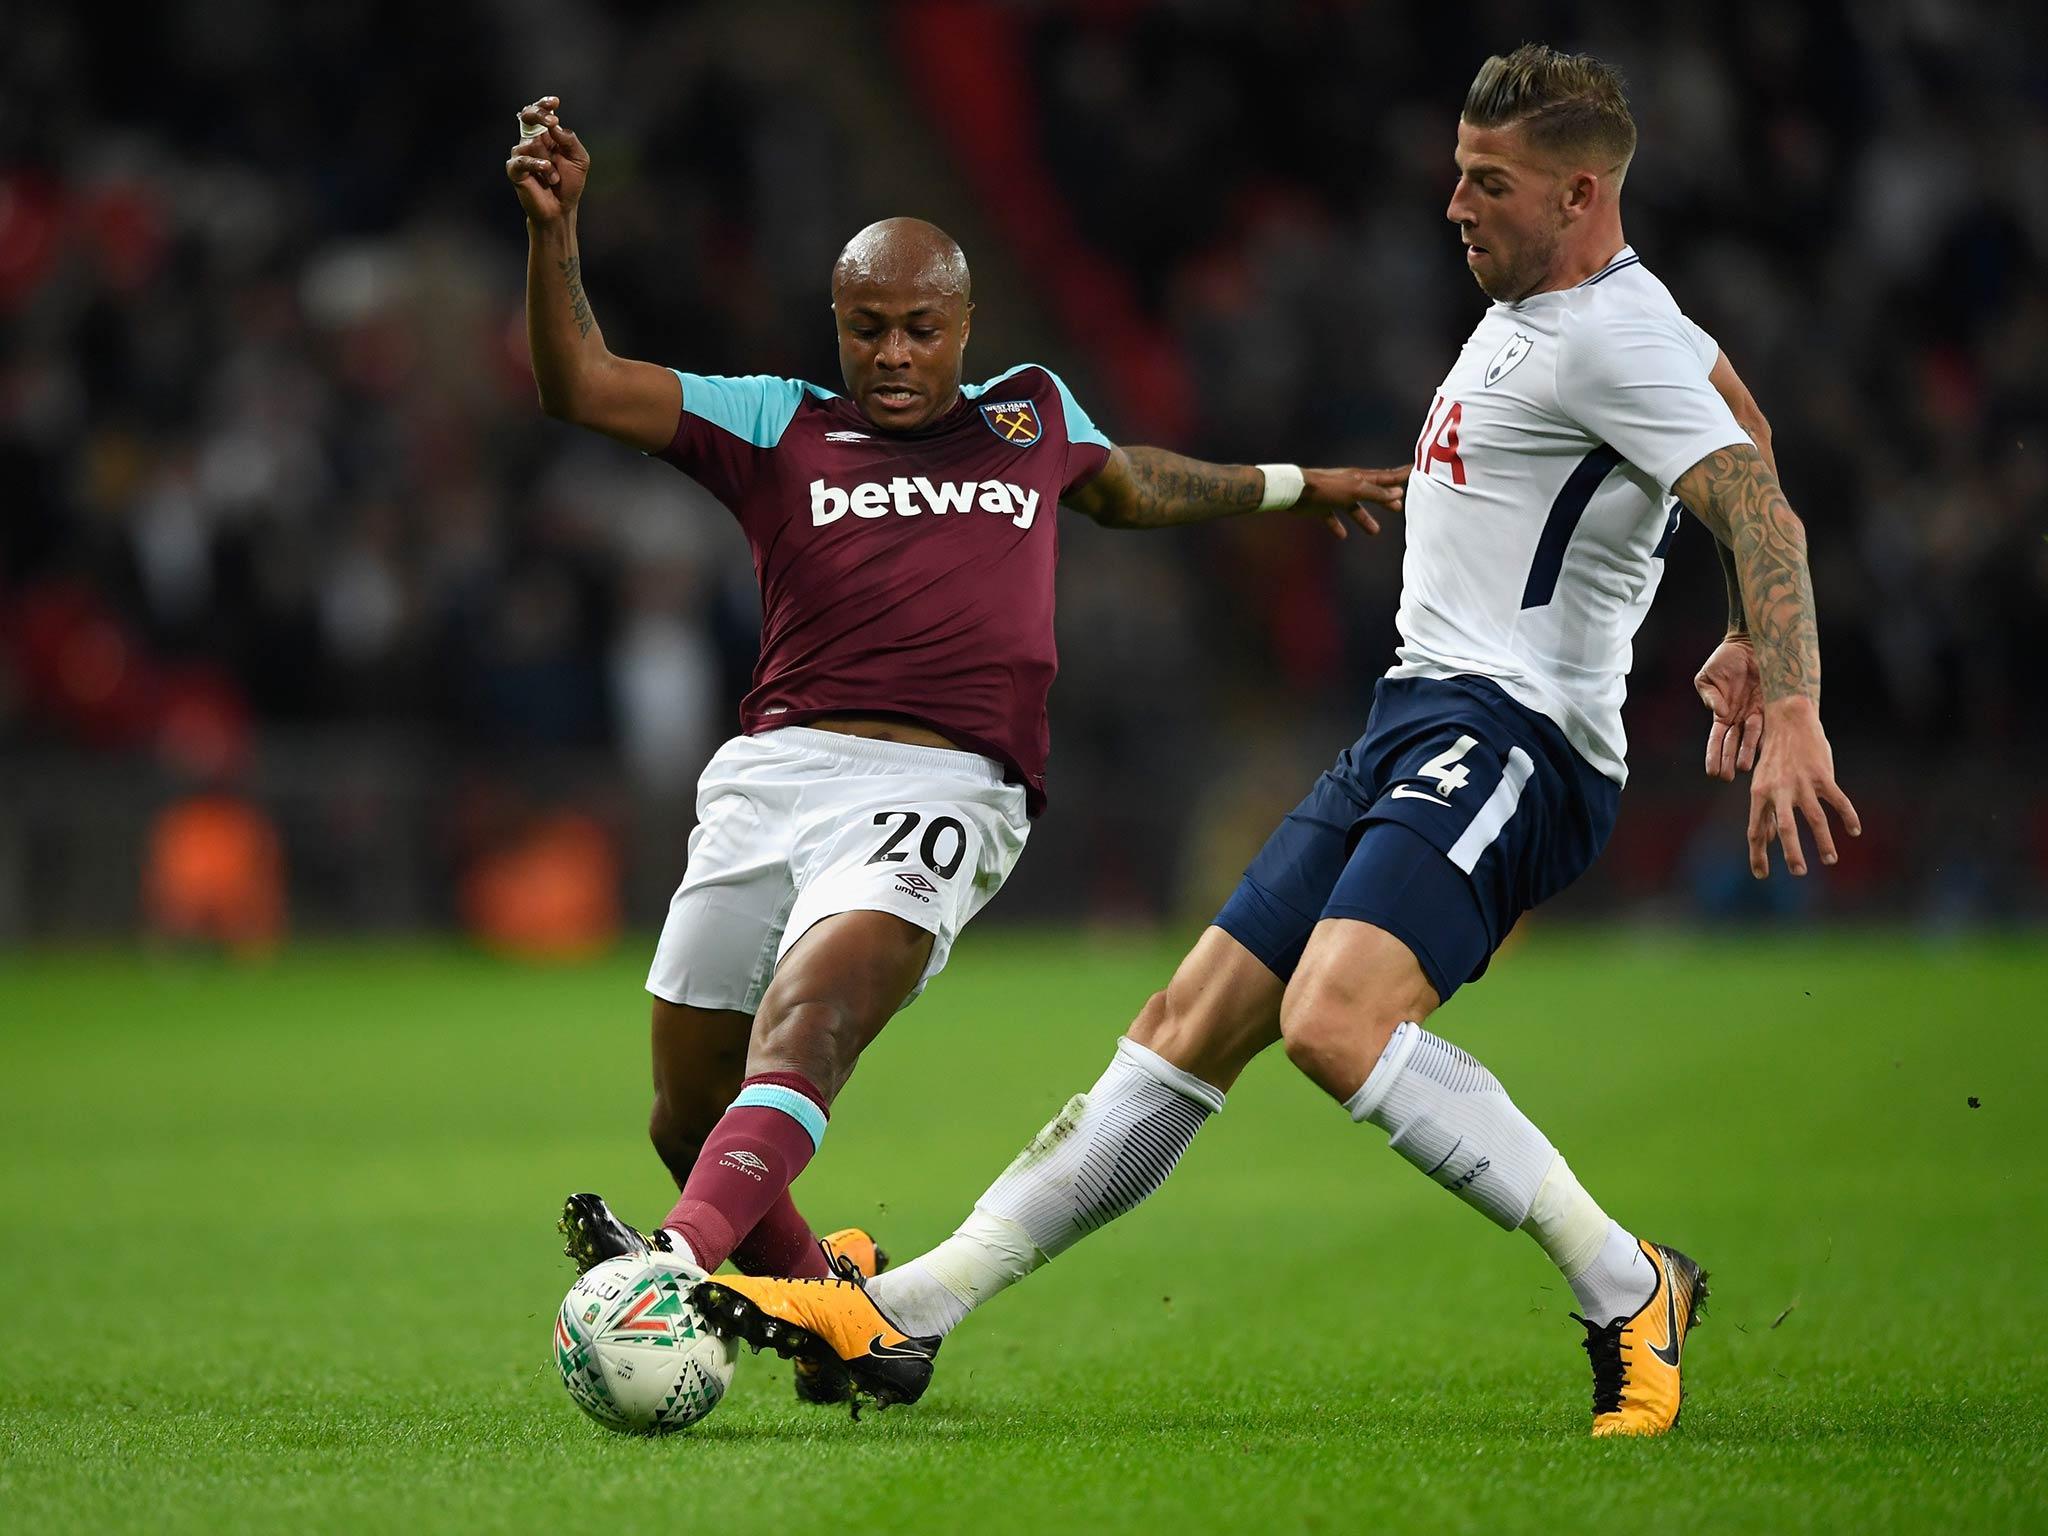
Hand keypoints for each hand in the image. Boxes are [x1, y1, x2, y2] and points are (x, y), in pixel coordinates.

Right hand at [506, 96, 589, 223]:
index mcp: (547, 136)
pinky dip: (536, 165)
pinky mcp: (514, 169)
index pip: (541, 113)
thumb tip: (555, 125)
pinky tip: (546, 171)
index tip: (555, 103)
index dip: (545, 105)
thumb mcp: (579, 159)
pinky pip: (522, 160)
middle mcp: (532, 141)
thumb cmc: (570, 183)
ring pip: (531, 142)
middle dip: (539, 114)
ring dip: (548, 161)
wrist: (561, 209)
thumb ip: (570, 140)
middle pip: (528, 116)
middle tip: (551, 122)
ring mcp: (521, 154)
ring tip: (554, 179)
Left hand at [1294, 466, 1406, 539]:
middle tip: (1398, 508)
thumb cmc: (1327, 488)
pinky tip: (1342, 535)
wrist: (1296, 491)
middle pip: (1372, 493)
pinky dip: (1338, 526)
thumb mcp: (1356, 491)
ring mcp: (1335, 496)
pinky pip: (1332, 517)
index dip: (1400, 475)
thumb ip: (1377, 493)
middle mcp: (1349, 485)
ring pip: (1354, 508)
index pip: (1385, 476)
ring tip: (1375, 531)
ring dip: (1365, 518)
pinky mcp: (1321, 507)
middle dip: (1385, 500)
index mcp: (1359, 478)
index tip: (1415, 470)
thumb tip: (1399, 493)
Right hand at [1694, 635, 1762, 780]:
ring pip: (1751, 738)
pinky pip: (1771, 723)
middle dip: (1729, 760)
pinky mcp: (1772, 705)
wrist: (1750, 643)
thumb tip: (1719, 713)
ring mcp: (1756, 712)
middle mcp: (1740, 717)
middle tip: (1726, 777)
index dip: (1713, 755)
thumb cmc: (1725, 659)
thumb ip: (1709, 695)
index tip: (1711, 771)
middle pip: (1733, 743)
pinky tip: (1768, 751)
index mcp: (1722, 713)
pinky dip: (1769, 737)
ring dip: (1747, 753)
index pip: (1716, 739)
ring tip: (1744, 768)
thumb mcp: (1707, 676)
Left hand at [1746, 697, 1860, 877]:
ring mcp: (1802, 783)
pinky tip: (1855, 830)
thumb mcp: (1762, 783)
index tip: (1762, 875)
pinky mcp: (1822, 775)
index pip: (1755, 831)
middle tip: (1799, 872)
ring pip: (1814, 818)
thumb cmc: (1774, 758)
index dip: (1758, 854)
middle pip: (1784, 828)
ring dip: (1823, 841)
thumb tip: (1765, 839)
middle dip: (1792, 852)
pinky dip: (1848, 816)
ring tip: (1830, 859)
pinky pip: (1837, 801)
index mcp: (1759, 794)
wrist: (1789, 722)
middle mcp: (1779, 790)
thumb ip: (1764, 811)